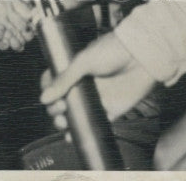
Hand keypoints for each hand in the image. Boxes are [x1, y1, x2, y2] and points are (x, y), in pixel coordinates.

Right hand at [40, 31, 155, 124]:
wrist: (141, 56)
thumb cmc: (112, 51)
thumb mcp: (84, 61)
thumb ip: (65, 80)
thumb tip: (44, 98)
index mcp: (76, 69)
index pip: (56, 82)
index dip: (49, 91)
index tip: (48, 97)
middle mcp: (85, 84)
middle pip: (63, 101)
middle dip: (56, 109)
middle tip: (60, 109)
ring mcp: (97, 98)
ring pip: (76, 115)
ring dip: (66, 123)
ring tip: (64, 124)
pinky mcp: (110, 110)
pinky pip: (95, 124)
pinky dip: (83, 132)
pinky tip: (73, 135)